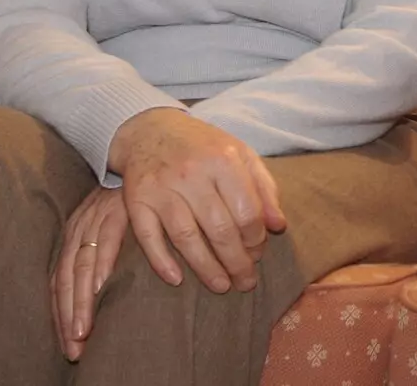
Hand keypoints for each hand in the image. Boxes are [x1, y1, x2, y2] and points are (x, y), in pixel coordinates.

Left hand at [52, 187, 130, 360]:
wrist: (142, 155)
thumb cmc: (131, 198)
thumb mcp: (110, 226)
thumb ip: (103, 255)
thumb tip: (99, 294)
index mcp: (73, 236)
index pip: (59, 283)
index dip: (61, 315)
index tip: (69, 344)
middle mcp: (78, 228)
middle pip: (66, 280)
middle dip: (68, 317)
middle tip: (75, 347)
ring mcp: (94, 218)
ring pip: (80, 267)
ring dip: (81, 302)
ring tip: (84, 330)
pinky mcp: (115, 208)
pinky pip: (105, 239)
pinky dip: (102, 264)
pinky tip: (101, 286)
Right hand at [107, 108, 287, 296]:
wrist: (151, 129)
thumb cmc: (204, 147)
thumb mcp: (240, 155)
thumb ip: (264, 188)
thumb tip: (279, 226)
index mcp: (224, 160)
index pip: (247, 211)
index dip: (256, 239)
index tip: (258, 254)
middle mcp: (193, 173)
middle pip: (220, 229)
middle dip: (236, 262)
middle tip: (246, 281)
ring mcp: (162, 187)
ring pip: (186, 238)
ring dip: (206, 268)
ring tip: (221, 286)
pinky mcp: (137, 199)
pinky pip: (148, 237)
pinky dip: (161, 261)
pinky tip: (177, 280)